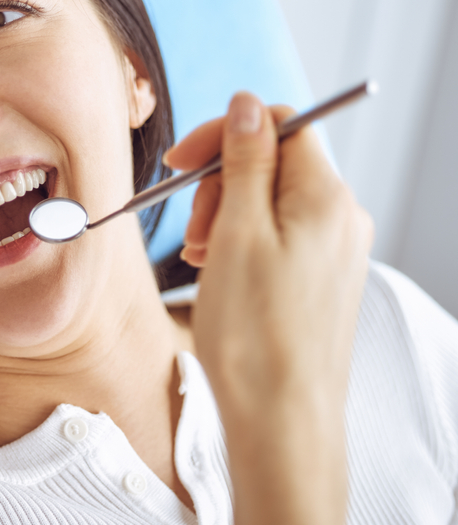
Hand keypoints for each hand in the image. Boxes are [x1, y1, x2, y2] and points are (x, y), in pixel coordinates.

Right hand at [164, 93, 372, 524]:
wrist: (281, 420)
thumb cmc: (255, 336)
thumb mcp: (237, 232)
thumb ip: (246, 160)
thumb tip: (248, 104)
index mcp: (325, 197)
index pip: (281, 124)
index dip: (225, 134)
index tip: (182, 161)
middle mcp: (341, 217)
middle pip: (273, 163)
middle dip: (221, 183)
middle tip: (192, 229)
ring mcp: (335, 249)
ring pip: (270, 200)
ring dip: (225, 215)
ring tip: (201, 257)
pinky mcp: (322, 276)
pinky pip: (279, 235)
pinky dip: (241, 241)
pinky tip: (218, 270)